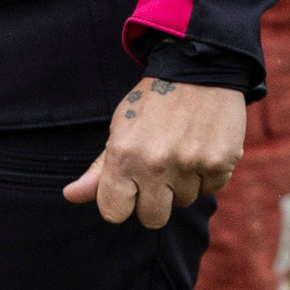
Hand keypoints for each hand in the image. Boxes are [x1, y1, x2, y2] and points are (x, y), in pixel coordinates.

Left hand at [64, 76, 248, 228]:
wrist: (199, 70)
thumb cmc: (152, 104)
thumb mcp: (119, 130)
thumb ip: (99, 169)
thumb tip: (70, 195)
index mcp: (123, 156)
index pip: (114, 212)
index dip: (122, 202)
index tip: (131, 187)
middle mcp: (154, 164)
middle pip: (152, 218)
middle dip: (155, 200)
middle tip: (160, 168)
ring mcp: (189, 164)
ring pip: (184, 201)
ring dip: (184, 182)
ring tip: (183, 148)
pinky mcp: (219, 162)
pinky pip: (211, 188)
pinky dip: (208, 172)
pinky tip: (203, 145)